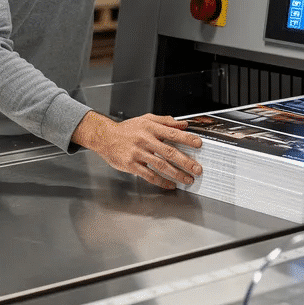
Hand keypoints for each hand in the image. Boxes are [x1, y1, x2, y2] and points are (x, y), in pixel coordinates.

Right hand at [73, 111, 203, 189]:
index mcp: (150, 128)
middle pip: (169, 152)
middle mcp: (145, 140)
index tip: (198, 144)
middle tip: (197, 168)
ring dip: (176, 174)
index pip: (172, 133)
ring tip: (188, 179)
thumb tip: (184, 124)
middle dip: (185, 161)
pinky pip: (149, 175)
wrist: (104, 137)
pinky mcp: (131, 165)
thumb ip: (166, 121)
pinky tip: (170, 185)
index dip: (186, 139)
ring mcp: (138, 153)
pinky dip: (161, 181)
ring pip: (160, 165)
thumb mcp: (146, 119)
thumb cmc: (127, 129)